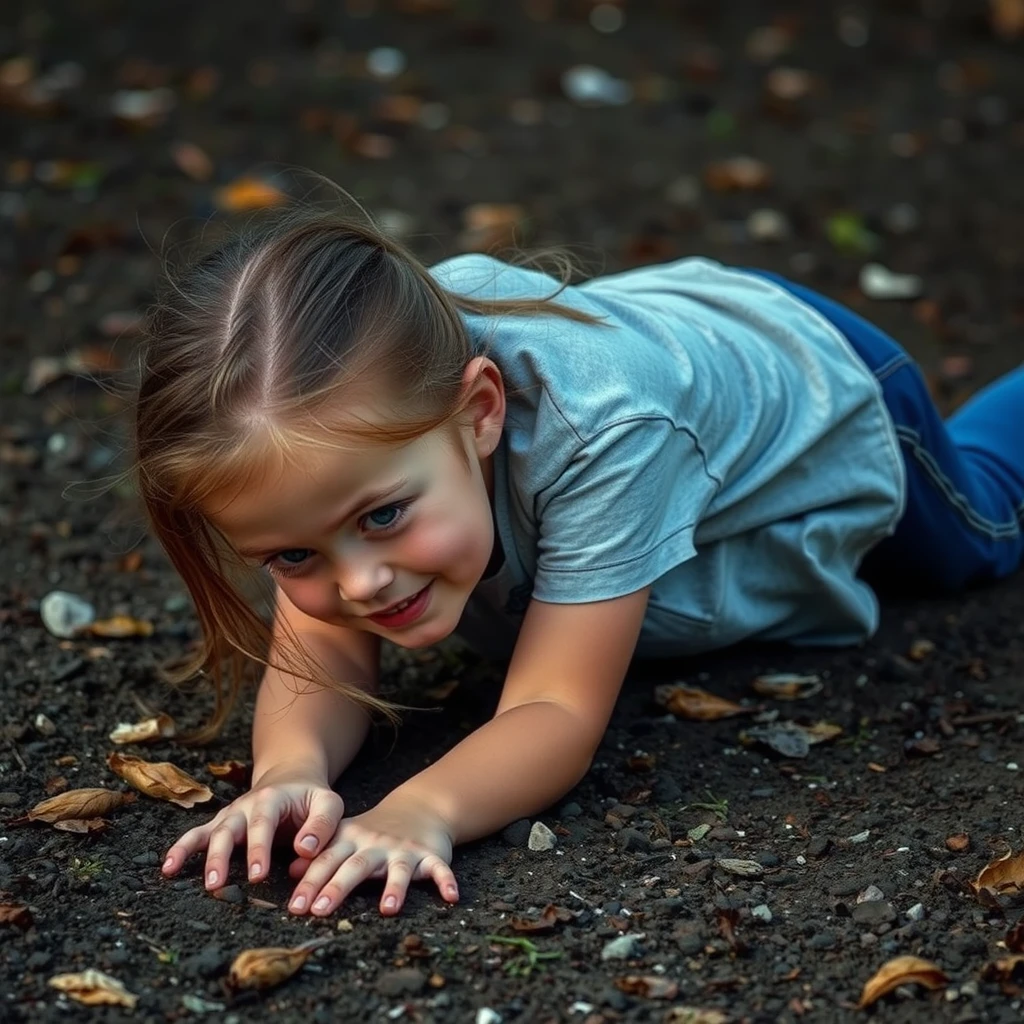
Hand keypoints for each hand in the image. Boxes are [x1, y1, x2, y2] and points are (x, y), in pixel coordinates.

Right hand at [160, 762, 343, 890]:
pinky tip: (168, 867)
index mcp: (272, 798)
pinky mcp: (222, 825)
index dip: (258, 849)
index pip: (263, 823)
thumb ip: (322, 825)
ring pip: (208, 832)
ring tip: (175, 872)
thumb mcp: (328, 803)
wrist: (291, 777)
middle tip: (217, 884)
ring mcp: (230, 815)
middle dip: (221, 856)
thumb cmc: (312, 796)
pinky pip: (197, 835)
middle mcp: (245, 805)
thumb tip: (305, 850)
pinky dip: (181, 848)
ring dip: (192, 852)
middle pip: (228, 829)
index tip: (258, 876)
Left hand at [284, 791, 457, 916]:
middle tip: (319, 911)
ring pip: (398, 869)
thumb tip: (291, 873)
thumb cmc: (375, 831)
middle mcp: (376, 845)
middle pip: (356, 866)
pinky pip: (439, 869)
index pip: (328, 861)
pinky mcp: (430, 855)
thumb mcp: (346, 837)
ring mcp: (404, 850)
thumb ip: (322, 856)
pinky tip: (451, 898)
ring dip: (394, 888)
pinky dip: (446, 881)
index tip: (295, 907)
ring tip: (389, 910)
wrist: (420, 807)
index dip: (311, 883)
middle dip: (337, 887)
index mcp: (352, 841)